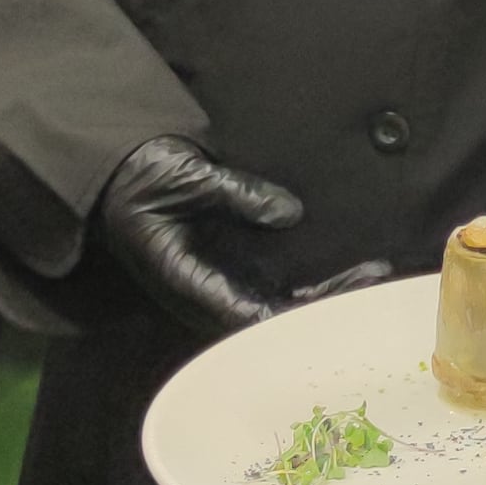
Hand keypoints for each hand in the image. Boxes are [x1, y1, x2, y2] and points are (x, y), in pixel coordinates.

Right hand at [90, 136, 390, 333]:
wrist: (112, 170)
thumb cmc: (138, 177)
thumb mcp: (185, 178)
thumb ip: (235, 194)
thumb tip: (290, 212)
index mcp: (188, 281)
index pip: (248, 314)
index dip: (295, 313)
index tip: (338, 300)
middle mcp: (207, 294)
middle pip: (274, 314)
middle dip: (325, 301)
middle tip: (373, 276)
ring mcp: (220, 283)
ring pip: (280, 302)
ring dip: (324, 293)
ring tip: (372, 272)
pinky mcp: (229, 269)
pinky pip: (276, 284)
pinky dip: (311, 280)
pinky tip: (344, 269)